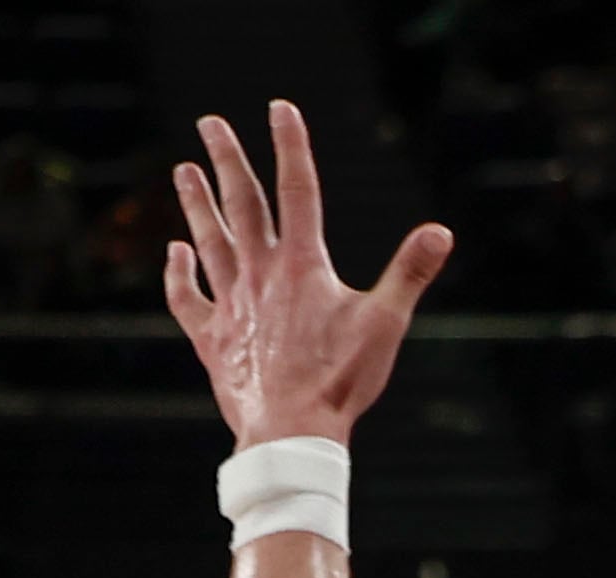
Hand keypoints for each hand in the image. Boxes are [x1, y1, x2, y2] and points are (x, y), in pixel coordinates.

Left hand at [165, 101, 452, 448]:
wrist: (291, 430)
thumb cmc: (342, 380)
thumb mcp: (386, 324)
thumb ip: (410, 273)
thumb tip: (441, 232)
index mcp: (303, 265)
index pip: (298, 190)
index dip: (290, 146)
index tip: (280, 108)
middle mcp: (260, 273)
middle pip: (241, 203)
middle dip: (227, 159)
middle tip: (210, 124)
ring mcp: (231, 304)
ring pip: (208, 240)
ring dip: (196, 203)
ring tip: (183, 170)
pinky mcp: (212, 338)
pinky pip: (188, 297)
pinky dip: (179, 273)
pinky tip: (175, 252)